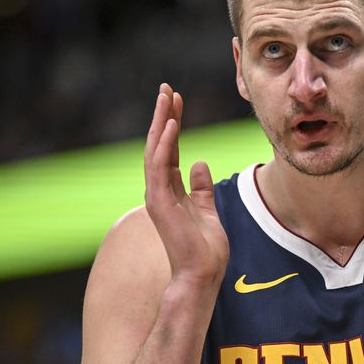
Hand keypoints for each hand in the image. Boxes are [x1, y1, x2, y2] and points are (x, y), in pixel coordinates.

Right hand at [144, 84, 229, 288]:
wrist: (201, 274)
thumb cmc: (206, 249)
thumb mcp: (208, 210)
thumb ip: (202, 188)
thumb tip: (200, 164)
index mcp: (171, 191)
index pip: (168, 150)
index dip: (172, 124)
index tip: (176, 101)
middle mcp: (160, 190)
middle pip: (159, 144)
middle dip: (162, 115)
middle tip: (166, 89)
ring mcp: (157, 195)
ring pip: (155, 150)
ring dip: (161, 122)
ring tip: (167, 97)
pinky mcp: (159, 202)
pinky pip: (159, 166)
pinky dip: (165, 143)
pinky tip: (171, 124)